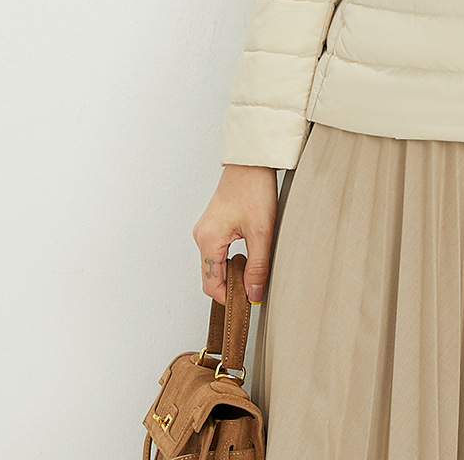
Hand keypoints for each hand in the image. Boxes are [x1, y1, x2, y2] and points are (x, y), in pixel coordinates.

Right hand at [192, 164, 277, 305]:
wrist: (252, 162)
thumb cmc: (254, 189)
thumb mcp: (261, 232)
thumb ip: (257, 267)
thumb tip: (253, 294)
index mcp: (208, 240)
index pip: (212, 286)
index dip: (230, 298)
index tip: (247, 302)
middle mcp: (202, 236)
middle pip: (211, 276)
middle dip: (231, 286)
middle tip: (254, 286)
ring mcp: (206, 229)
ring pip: (214, 264)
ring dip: (231, 271)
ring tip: (254, 267)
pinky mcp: (213, 224)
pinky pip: (217, 251)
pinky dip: (230, 258)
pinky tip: (248, 253)